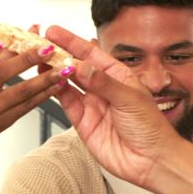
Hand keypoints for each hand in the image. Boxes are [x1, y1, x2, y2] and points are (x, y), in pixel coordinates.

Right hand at [0, 40, 71, 148]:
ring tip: (62, 69)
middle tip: (46, 49)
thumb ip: (3, 52)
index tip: (0, 43)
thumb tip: (31, 31)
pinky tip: (57, 84)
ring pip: (20, 93)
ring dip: (44, 79)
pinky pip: (27, 106)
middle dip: (25, 61)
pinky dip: (44, 93)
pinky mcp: (5, 122)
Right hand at [43, 25, 179, 187]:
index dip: (72, 42)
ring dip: (55, 73)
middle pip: (76, 67)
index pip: (91, 54)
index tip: (54, 32)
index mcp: (118, 76)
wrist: (151, 161)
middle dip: (58, 55)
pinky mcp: (83, 123)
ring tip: (41, 61)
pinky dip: (57, 92)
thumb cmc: (151, 128)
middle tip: (41, 45)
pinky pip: (67, 103)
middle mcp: (103, 88)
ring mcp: (91, 105)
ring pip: (68, 84)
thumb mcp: (129, 98)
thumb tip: (81, 67)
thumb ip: (102, 82)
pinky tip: (51, 81)